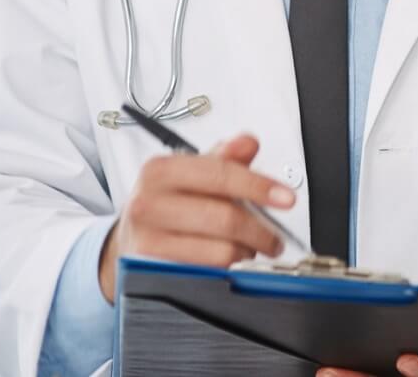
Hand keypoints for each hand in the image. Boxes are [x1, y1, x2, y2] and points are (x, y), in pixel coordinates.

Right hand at [98, 134, 294, 302]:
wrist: (131, 238)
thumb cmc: (169, 203)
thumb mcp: (193, 173)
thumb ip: (225, 157)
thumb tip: (248, 143)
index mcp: (161, 170)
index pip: (221, 174)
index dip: (259, 186)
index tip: (287, 198)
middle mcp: (148, 203)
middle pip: (224, 218)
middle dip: (261, 230)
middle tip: (275, 238)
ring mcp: (147, 239)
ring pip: (220, 251)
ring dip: (245, 253)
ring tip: (249, 248)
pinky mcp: (150, 272)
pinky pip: (206, 274)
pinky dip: (227, 270)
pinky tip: (230, 262)